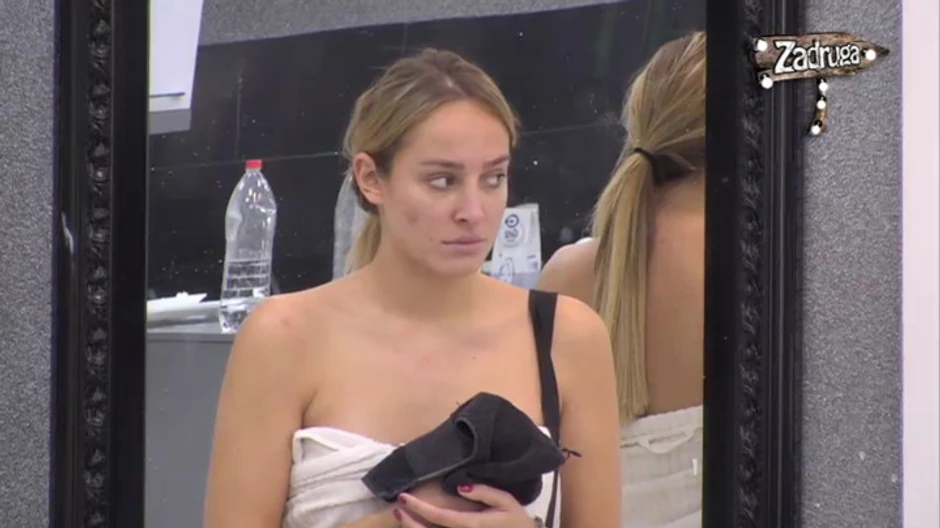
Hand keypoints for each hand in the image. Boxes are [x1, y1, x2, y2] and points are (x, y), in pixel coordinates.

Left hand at [395, 484, 534, 527]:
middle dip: (408, 524)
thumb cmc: (518, 523)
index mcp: (472, 526)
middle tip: (398, 510)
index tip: (403, 498)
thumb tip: (460, 487)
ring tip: (403, 518)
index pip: (439, 517)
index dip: (418, 508)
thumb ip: (484, 492)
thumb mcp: (507, 502)